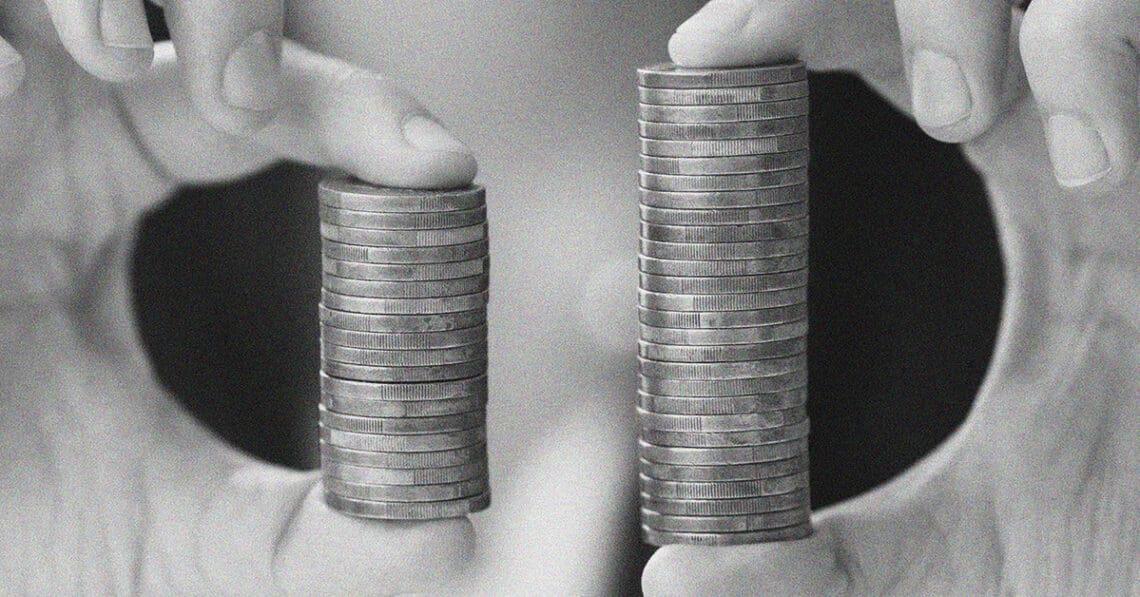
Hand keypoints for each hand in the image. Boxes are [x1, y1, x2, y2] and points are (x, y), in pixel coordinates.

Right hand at [0, 1, 478, 592]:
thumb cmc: (36, 537)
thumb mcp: (195, 536)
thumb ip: (321, 539)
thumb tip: (448, 535)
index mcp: (121, 180)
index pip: (260, 101)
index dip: (353, 112)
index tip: (441, 163)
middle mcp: (49, 137)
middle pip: (165, 5)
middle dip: (225, 12)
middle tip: (251, 96)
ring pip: (40, 1)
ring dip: (91, 0)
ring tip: (116, 58)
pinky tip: (5, 91)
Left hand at [644, 1, 1138, 594]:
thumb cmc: (1113, 574)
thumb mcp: (936, 563)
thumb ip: (803, 565)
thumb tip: (674, 567)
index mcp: (1018, 195)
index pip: (894, 48)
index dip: (800, 20)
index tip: (701, 55)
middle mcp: (1088, 153)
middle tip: (814, 73)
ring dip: (982, 16)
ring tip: (956, 121)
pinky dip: (1104, 53)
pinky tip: (1091, 169)